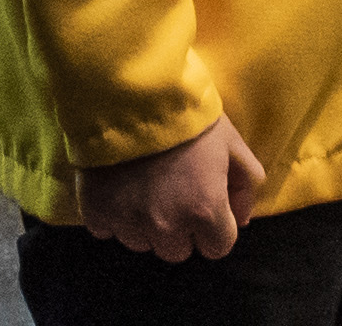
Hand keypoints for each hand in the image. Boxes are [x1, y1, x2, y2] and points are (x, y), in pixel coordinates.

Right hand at [79, 119, 262, 264]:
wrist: (129, 91)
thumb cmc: (186, 114)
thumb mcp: (231, 141)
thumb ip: (245, 183)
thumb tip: (241, 218)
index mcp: (204, 210)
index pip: (217, 247)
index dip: (215, 224)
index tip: (205, 202)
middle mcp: (166, 225)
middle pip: (177, 250)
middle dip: (179, 227)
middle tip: (172, 190)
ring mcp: (128, 221)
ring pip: (141, 242)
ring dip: (145, 223)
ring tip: (143, 183)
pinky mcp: (96, 212)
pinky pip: (107, 229)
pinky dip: (112, 213)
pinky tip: (118, 184)